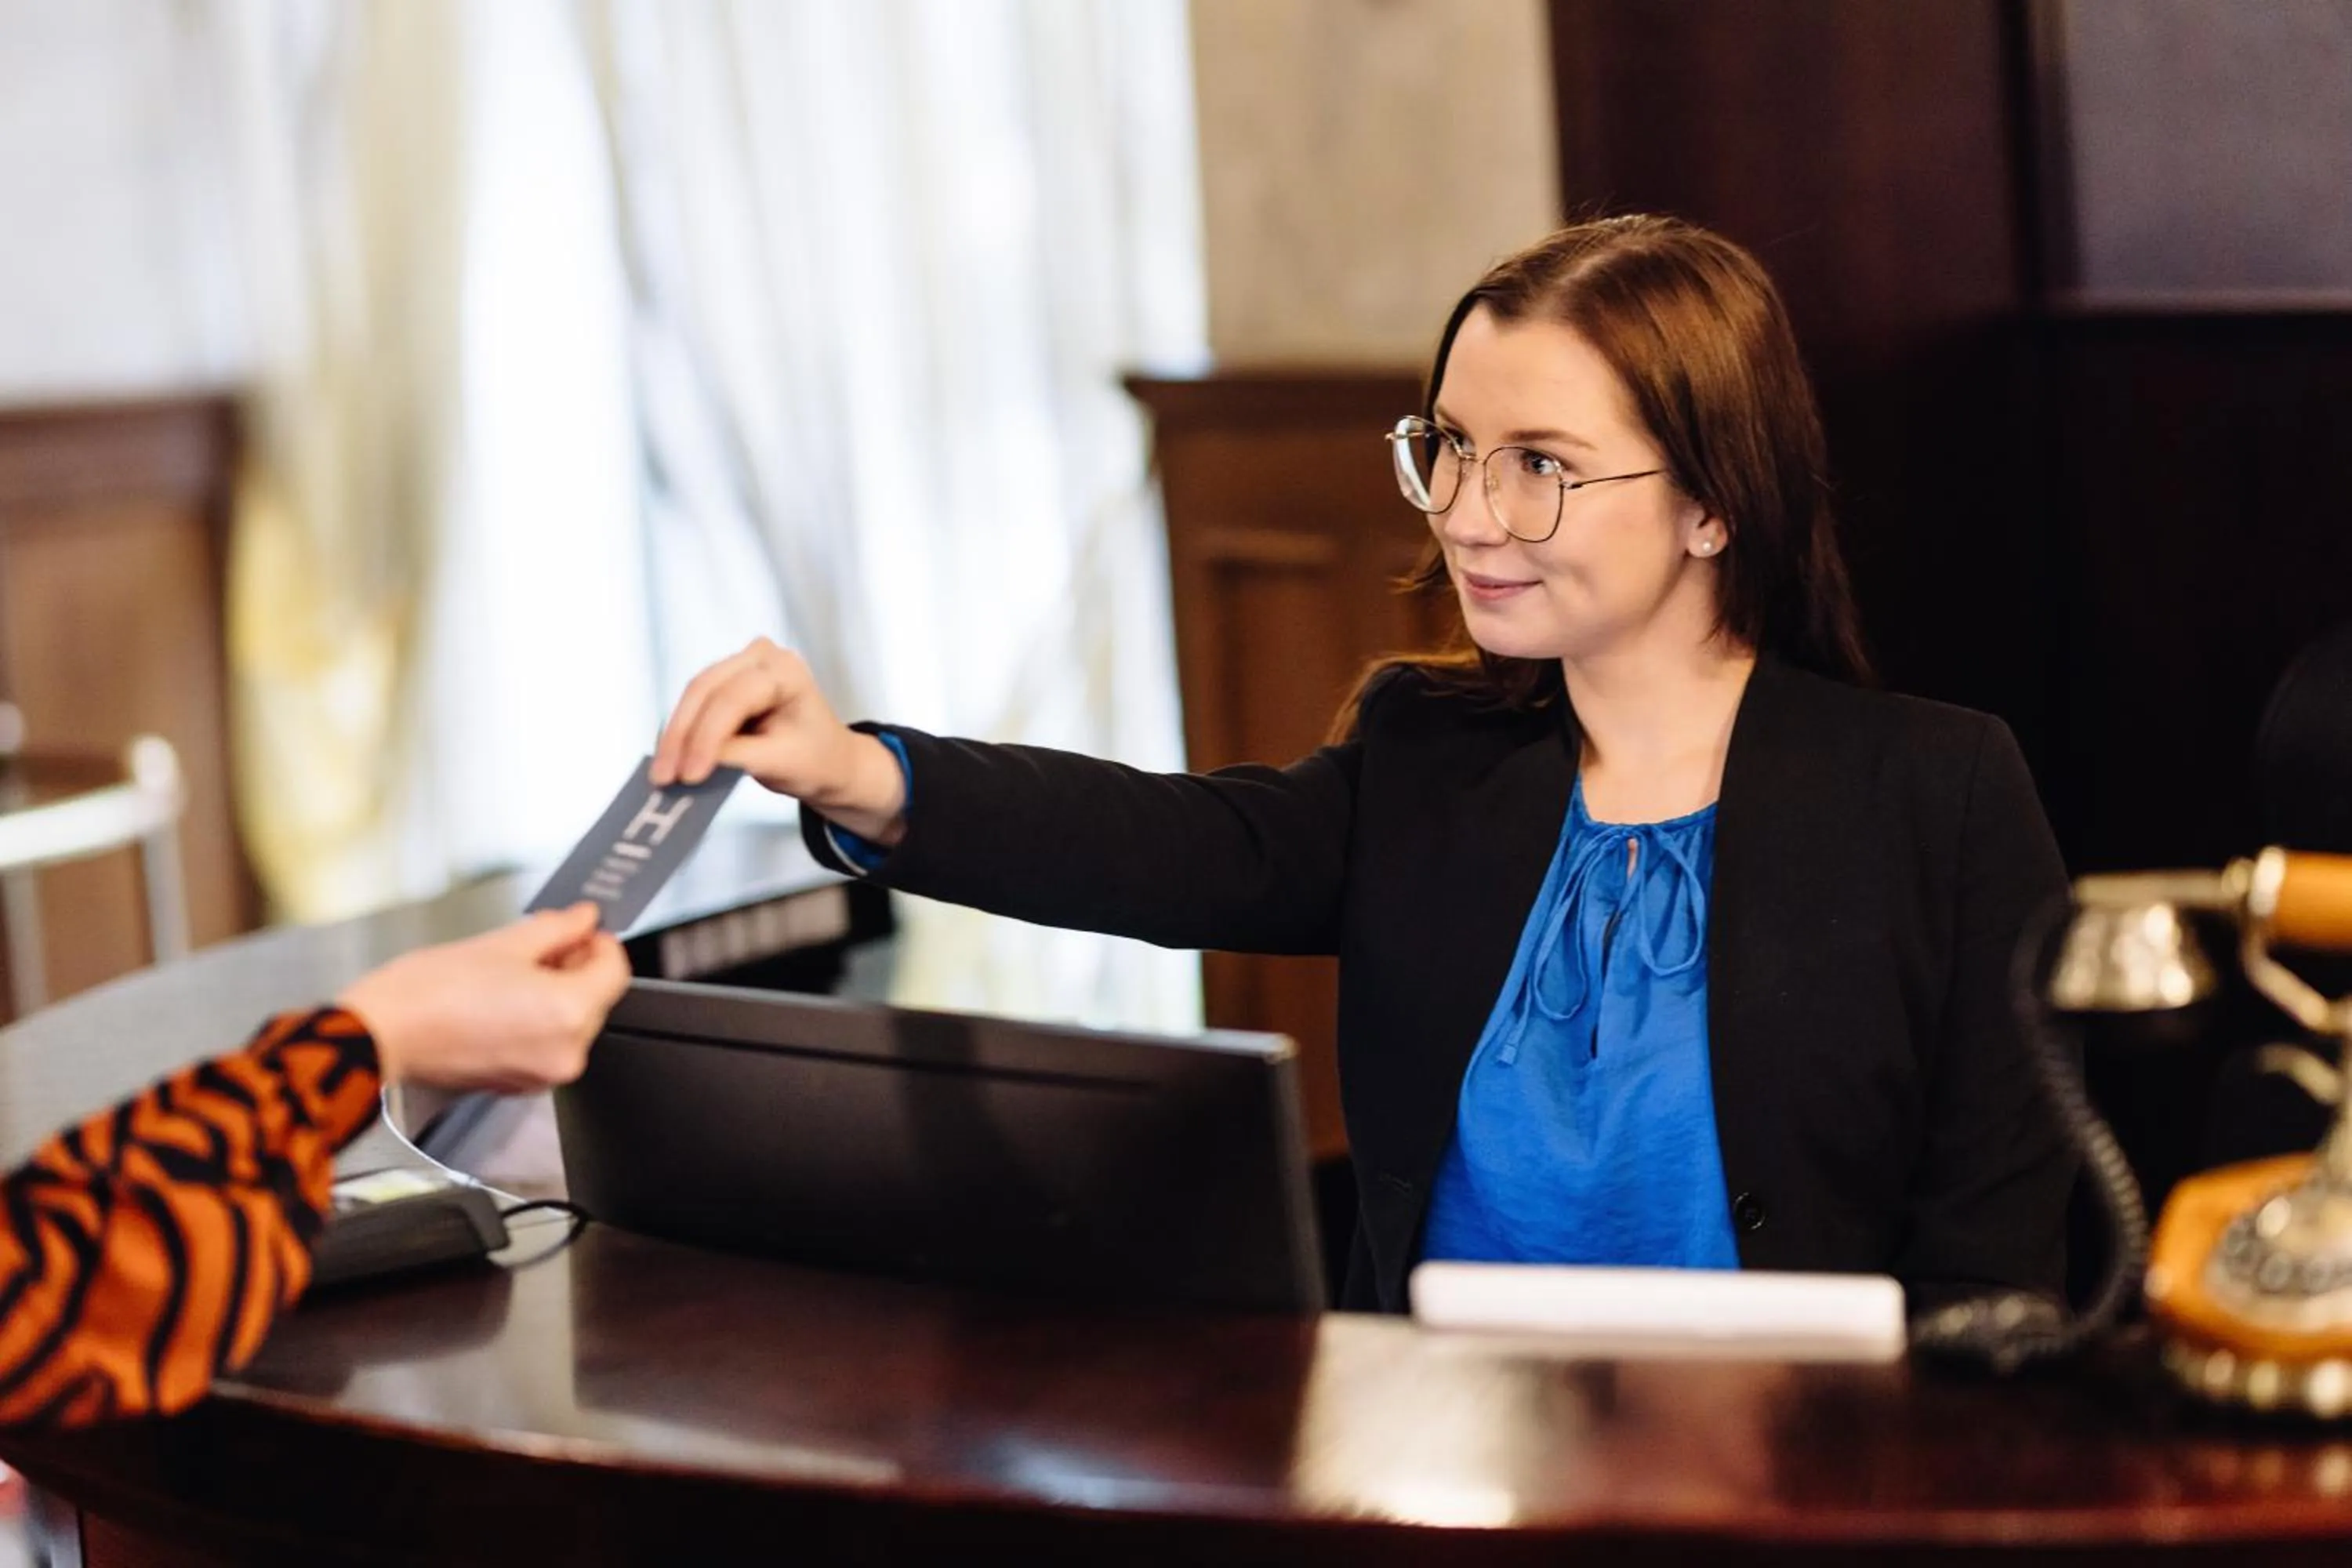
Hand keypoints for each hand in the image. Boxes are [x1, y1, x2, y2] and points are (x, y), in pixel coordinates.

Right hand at [336, 905, 630, 1092]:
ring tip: (513, 970)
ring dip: (555, 993)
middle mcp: (565, 1051)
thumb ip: (557, 929)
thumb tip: (584, 919)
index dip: (601, 943)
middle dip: (575, 967)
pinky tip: (503, 999)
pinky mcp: (520, 1084)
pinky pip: (546, 1044)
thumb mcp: (503, 943)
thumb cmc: (428, 993)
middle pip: (596, 998)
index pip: (616, 971)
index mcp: (569, 1012)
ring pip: (571, 1022)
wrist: (380, 1035)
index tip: (584, 929)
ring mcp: (543, 1074)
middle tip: (545, 942)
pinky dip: (536, 1020)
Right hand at [651, 637, 907, 843]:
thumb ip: (735, 756)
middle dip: (681, 736)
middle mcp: (762, 657)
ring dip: (675, 735)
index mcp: (786, 671)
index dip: (706, 737)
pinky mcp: (726, 681)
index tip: (688, 775)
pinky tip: (669, 758)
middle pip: (706, 690)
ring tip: (662, 773)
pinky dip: (682, 731)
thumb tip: (687, 760)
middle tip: (662, 776)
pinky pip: (695, 703)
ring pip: (694, 696)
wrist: (829, 760)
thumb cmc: (816, 760)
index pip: (734, 699)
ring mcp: (742, 664)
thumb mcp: (780, 763)